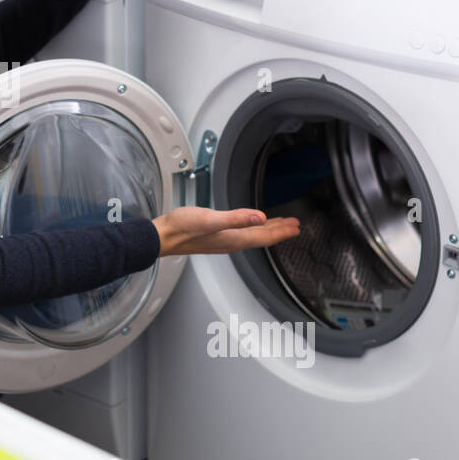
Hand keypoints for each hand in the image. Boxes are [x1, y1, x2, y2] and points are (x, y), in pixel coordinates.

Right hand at [153, 206, 299, 257]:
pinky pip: (241, 234)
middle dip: (279, 232)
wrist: (162, 236)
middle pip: (261, 238)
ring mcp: (223, 240)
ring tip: (278, 226)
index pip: (264, 236)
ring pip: (252, 236)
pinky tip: (249, 225)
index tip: (296, 227)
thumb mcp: (210, 219)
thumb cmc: (182, 228)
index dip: (282, 232)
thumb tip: (259, 217)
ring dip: (267, 231)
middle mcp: (231, 242)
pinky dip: (252, 229)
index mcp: (233, 238)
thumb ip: (236, 218)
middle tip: (294, 227)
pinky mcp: (215, 237)